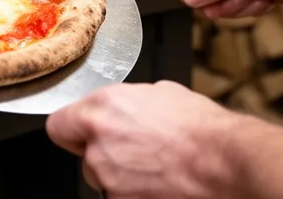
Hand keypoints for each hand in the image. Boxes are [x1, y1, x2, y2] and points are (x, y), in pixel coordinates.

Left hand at [45, 81, 243, 197]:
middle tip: (136, 149)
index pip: (59, 125)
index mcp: (101, 110)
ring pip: (103, 178)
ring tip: (155, 165)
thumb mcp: (159, 93)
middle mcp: (97, 144)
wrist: (224, 161)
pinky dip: (136, 191)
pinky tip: (160, 180)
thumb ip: (126, 102)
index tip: (84, 132)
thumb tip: (121, 109)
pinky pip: (121, 194)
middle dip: (104, 153)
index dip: (74, 129)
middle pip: (84, 155)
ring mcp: (108, 178)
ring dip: (121, 174)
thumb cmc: (200, 128)